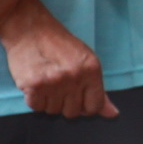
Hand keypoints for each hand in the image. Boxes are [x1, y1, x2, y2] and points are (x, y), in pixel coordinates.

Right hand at [1, 9, 115, 117]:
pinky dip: (34, 99)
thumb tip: (113, 114)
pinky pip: (36, 107)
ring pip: (53, 111)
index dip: (84, 106)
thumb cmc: (59, 45)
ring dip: (48, 101)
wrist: (29, 29)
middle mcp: (74, 77)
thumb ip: (98, 90)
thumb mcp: (85, 61)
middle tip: (58, 85)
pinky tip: (35, 83)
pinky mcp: (33, 85)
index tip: (76, 98)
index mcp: (92, 70)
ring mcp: (53, 82)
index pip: (94, 106)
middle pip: (72, 112)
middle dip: (65, 103)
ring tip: (46, 81)